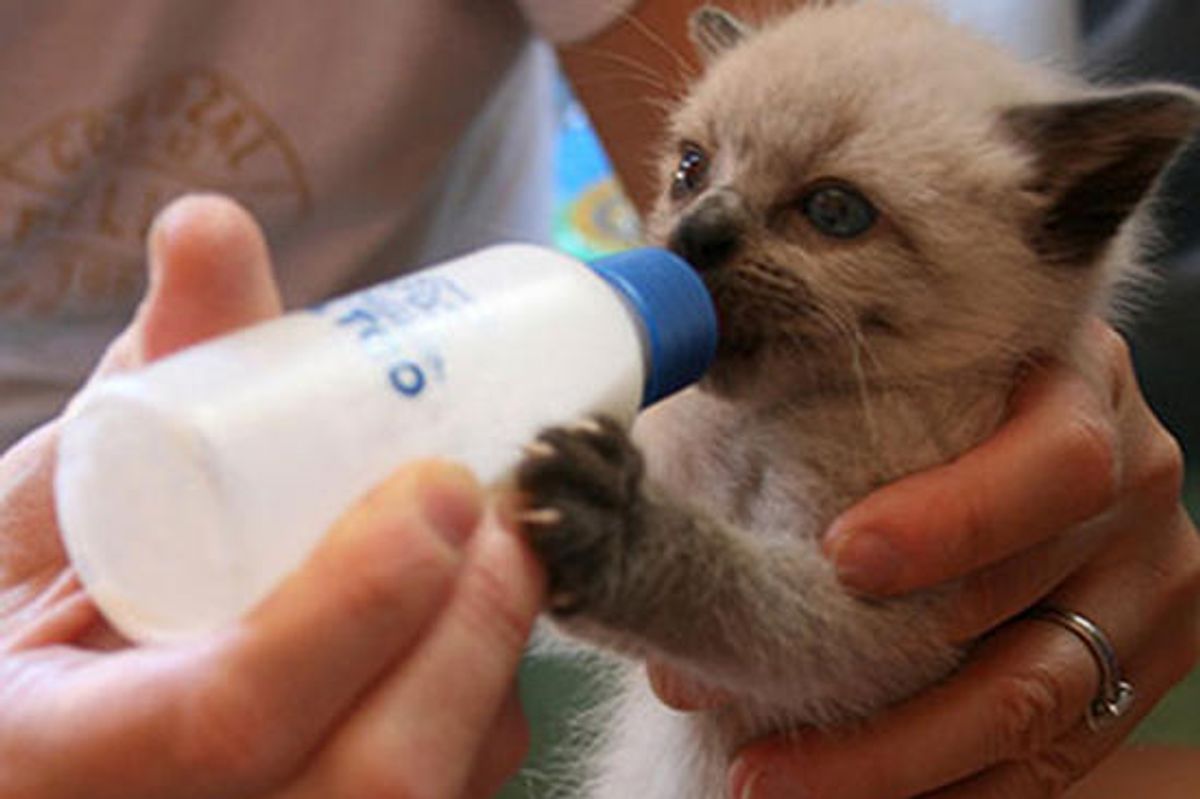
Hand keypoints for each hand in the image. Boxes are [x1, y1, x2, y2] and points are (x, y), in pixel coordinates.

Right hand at [0, 194, 544, 798]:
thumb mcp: (74, 482)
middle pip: (368, 780)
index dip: (354, 607)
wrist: (51, 693)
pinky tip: (477, 614)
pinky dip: (488, 701)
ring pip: (427, 797)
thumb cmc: (45, 587)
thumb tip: (212, 223)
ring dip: (494, 666)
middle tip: (507, 516)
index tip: (439, 489)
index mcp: (55, 750)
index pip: (229, 714)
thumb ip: (160, 366)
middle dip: (469, 637)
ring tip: (507, 548)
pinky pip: (451, 792)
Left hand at [650, 323, 1199, 797]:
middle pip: (1025, 602)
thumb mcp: (894, 361)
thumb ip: (814, 393)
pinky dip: (950, 787)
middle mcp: (1135, 488)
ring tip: (768, 777)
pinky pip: (1051, 759)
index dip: (954, 518)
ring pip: (1034, 705)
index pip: (1050, 462)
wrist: (1040, 426)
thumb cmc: (926, 387)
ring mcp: (1142, 586)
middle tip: (746, 707)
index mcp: (1082, 391)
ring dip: (895, 760)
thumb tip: (651, 472)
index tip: (840, 558)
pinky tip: (851, 793)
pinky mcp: (1132, 668)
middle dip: (878, 675)